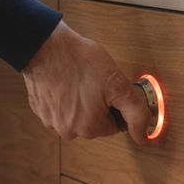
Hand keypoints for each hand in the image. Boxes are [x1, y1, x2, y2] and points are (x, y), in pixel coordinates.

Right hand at [22, 21, 151, 144]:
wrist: (45, 46)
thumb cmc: (80, 62)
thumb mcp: (118, 84)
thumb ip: (135, 113)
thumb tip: (143, 137)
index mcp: (88, 128)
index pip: (116, 124)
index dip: (118, 104)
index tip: (111, 88)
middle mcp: (67, 131)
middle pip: (97, 121)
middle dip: (100, 103)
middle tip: (98, 81)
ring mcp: (50, 120)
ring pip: (79, 114)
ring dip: (83, 100)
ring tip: (82, 79)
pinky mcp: (40, 109)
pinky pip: (61, 107)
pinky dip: (66, 96)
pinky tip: (67, 81)